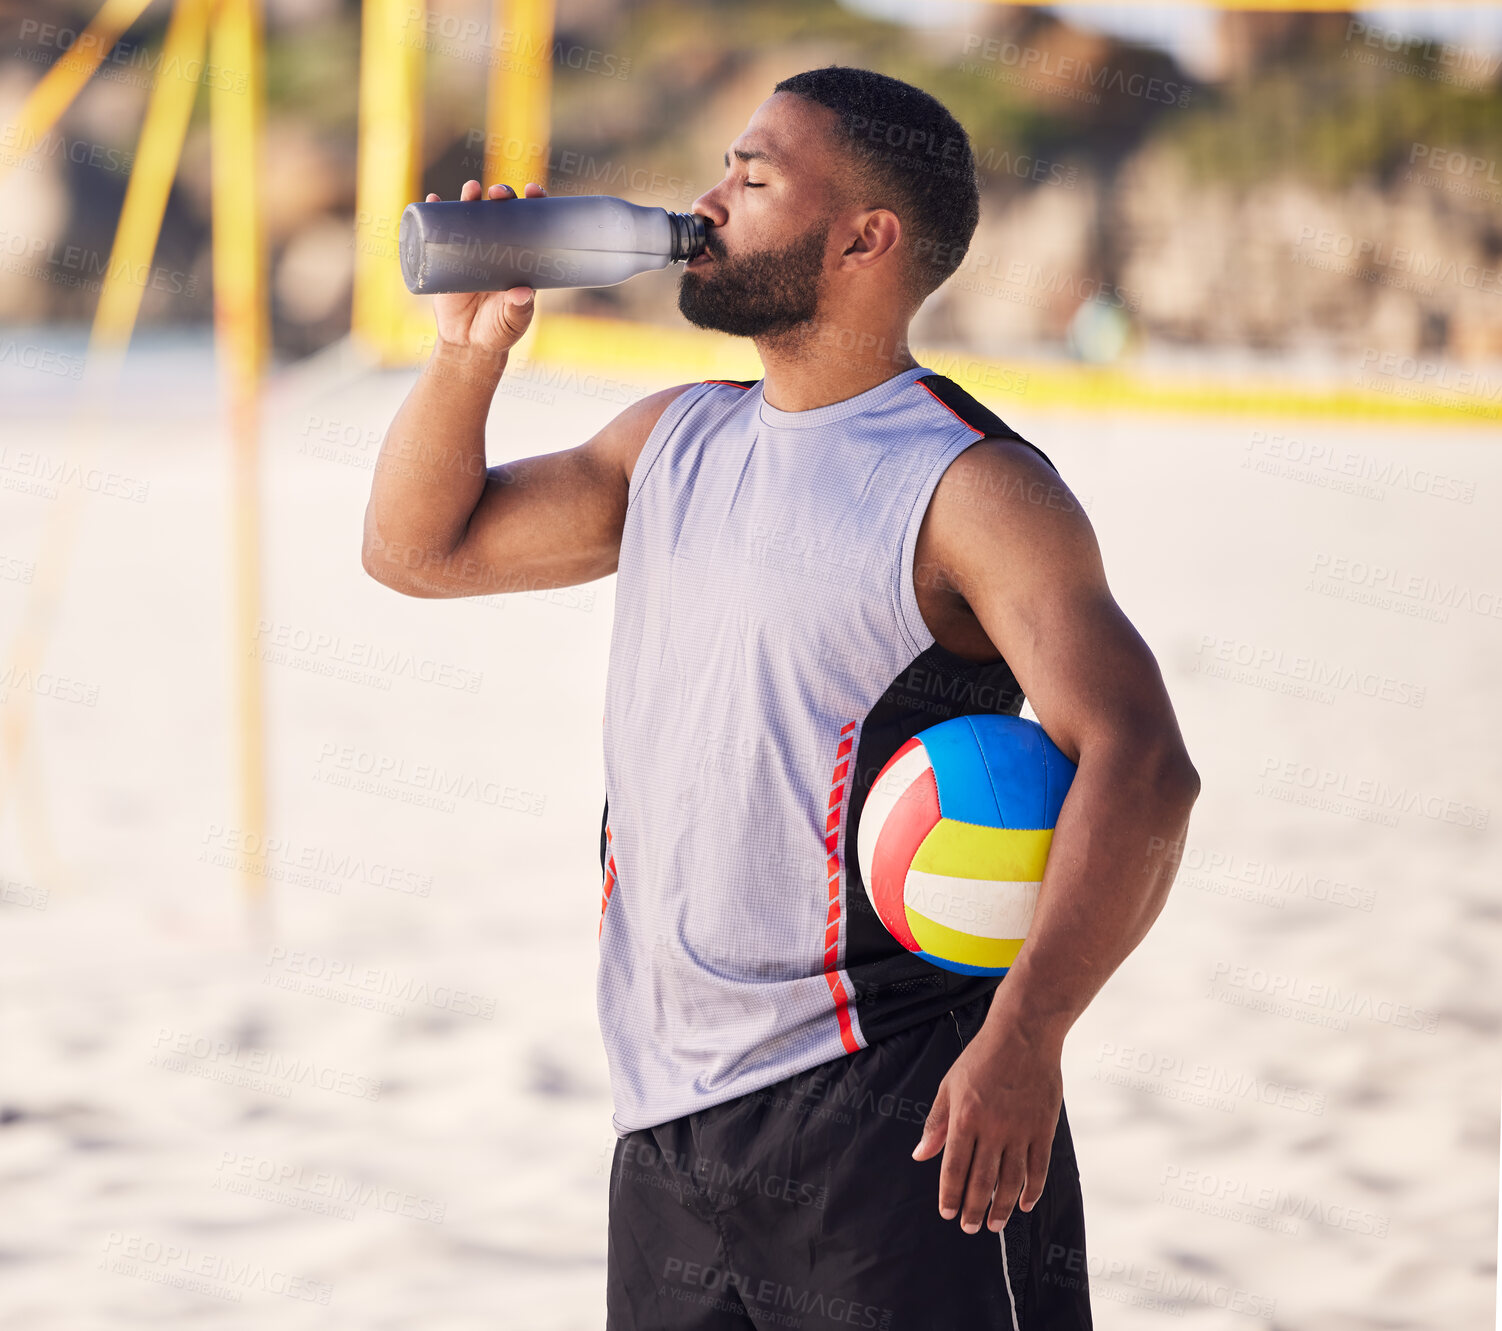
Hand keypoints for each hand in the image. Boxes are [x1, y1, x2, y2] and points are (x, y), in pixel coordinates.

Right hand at [428, 179, 546, 355]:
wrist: (468, 343)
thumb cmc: (498, 331)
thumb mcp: (513, 322)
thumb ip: (520, 309)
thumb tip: (523, 292)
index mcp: (521, 257)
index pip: (531, 223)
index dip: (534, 203)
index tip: (535, 192)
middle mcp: (498, 247)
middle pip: (501, 212)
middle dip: (502, 195)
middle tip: (499, 193)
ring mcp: (471, 250)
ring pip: (471, 215)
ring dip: (470, 197)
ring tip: (471, 189)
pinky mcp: (446, 258)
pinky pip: (439, 231)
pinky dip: (434, 213)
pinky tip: (433, 201)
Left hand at [911, 1012, 1062, 1233]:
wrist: (1024, 1034)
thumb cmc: (981, 1057)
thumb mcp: (949, 1085)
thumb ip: (936, 1123)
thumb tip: (920, 1155)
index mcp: (964, 1118)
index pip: (954, 1168)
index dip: (950, 1195)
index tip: (947, 1214)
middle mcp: (992, 1129)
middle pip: (982, 1181)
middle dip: (973, 1209)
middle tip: (969, 1228)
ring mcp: (1020, 1130)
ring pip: (1011, 1181)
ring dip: (1002, 1207)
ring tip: (994, 1225)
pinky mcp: (1043, 1128)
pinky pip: (1038, 1168)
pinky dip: (1032, 1190)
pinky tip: (1025, 1204)